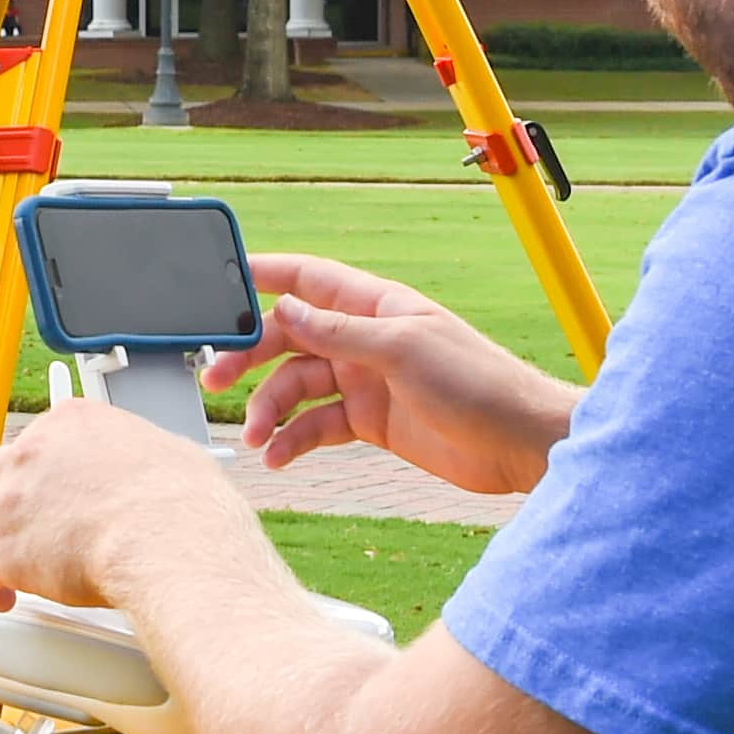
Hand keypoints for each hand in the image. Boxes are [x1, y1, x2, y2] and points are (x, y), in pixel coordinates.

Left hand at [0, 398, 248, 614]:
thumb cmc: (184, 505)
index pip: (31, 443)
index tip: (35, 494)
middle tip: (2, 527)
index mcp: (72, 423)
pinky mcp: (7, 550)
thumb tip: (156, 470)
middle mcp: (35, 454)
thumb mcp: (171, 453)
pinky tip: (0, 594)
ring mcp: (14, 501)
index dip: (29, 476)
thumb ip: (142, 456)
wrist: (170, 541)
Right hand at [201, 252, 578, 495]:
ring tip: (256, 439)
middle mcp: (365, 340)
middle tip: (214, 379)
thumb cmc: (478, 384)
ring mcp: (366, 381)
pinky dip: (293, 440)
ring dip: (269, 410)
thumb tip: (284, 309)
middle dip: (249, 357)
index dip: (262, 275)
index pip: (307, 280)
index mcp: (376, 306)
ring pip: (297, 387)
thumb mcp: (403, 350)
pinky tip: (279, 457)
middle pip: (289, 338)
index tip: (217, 279)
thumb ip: (339, 331)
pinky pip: (317, 425)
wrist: (519, 444)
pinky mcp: (370, 422)